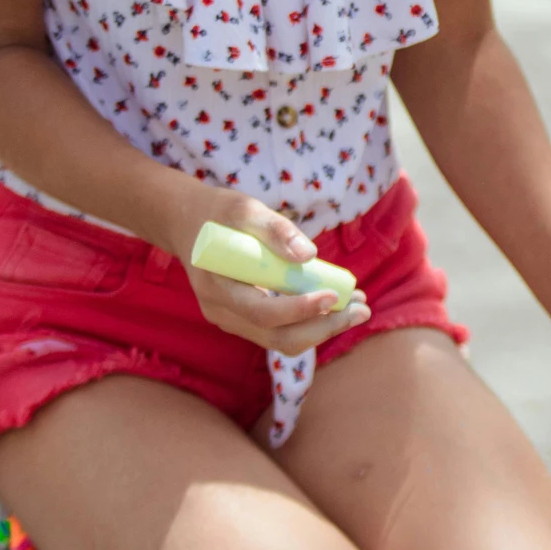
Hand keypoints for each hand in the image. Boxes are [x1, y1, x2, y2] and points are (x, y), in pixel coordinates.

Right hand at [180, 193, 369, 356]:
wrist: (188, 224)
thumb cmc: (218, 213)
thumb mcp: (244, 208)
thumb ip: (274, 229)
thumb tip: (310, 255)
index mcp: (216, 287)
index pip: (262, 313)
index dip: (301, 309)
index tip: (334, 295)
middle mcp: (221, 313)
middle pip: (278, 337)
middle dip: (324, 328)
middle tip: (362, 310)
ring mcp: (232, 321)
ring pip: (282, 341)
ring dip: (324, 329)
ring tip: (359, 308)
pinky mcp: (245, 320)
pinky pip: (281, 331)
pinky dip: (312, 323)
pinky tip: (339, 306)